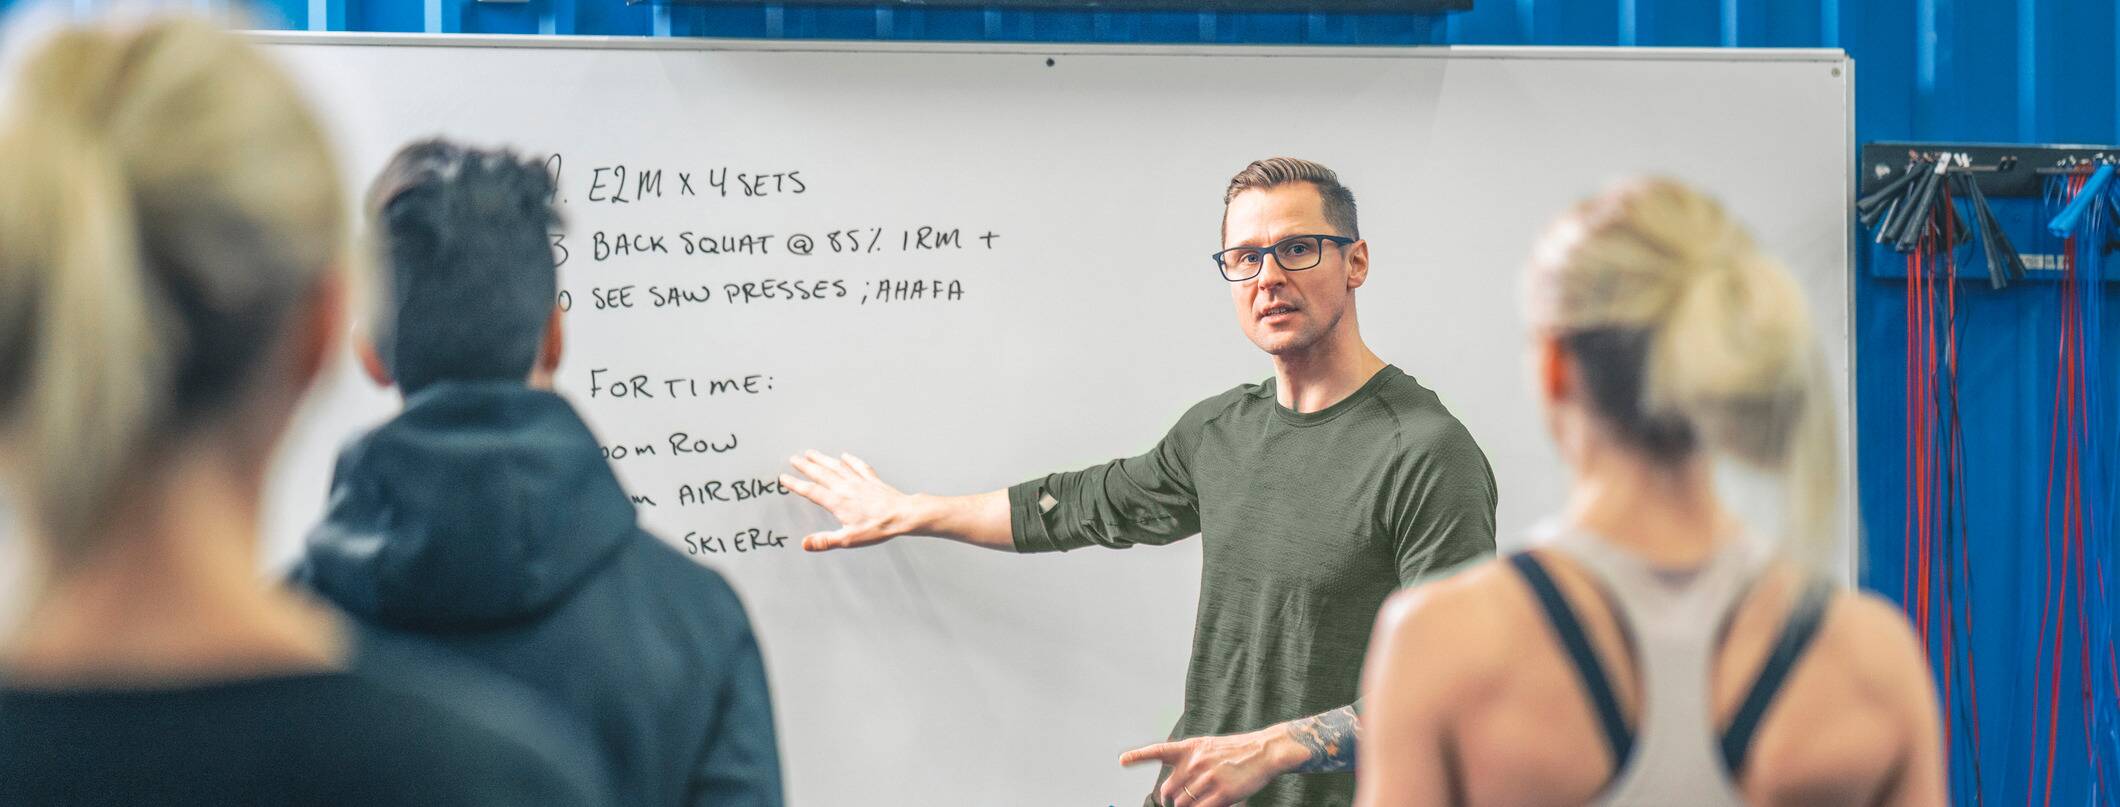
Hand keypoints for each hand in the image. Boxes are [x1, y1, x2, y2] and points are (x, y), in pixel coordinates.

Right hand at [780, 450, 916, 550]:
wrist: (902, 515)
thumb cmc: (877, 527)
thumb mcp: (848, 539)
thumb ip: (825, 541)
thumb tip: (805, 544)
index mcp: (837, 502)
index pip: (811, 491)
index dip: (796, 484)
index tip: (784, 478)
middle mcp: (845, 488)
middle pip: (821, 473)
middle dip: (806, 466)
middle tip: (794, 459)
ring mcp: (859, 482)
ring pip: (837, 466)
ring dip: (823, 459)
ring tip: (811, 453)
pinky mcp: (872, 480)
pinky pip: (859, 466)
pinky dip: (851, 460)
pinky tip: (846, 456)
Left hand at [1119, 727, 1299, 806]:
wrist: (1264, 751)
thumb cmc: (1236, 752)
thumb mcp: (1209, 747)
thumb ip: (1190, 762)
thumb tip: (1175, 789)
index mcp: (1190, 748)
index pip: (1159, 750)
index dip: (1138, 756)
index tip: (1122, 760)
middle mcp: (1195, 761)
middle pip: (1169, 791)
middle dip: (1170, 802)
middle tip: (1177, 804)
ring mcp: (1207, 777)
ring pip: (1182, 804)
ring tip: (1200, 802)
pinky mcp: (1221, 792)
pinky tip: (1207, 804)